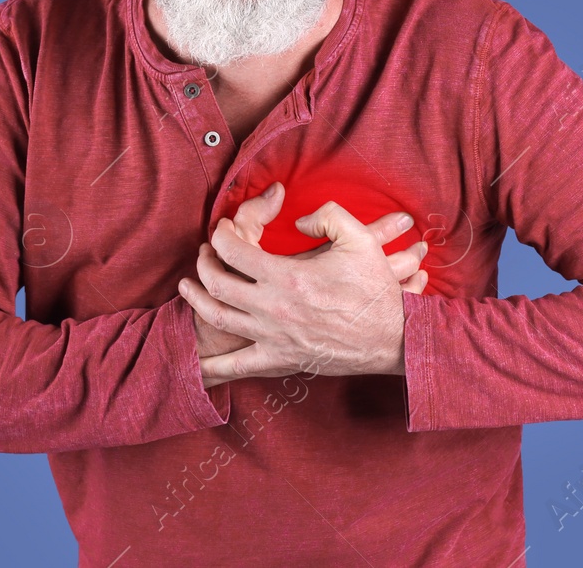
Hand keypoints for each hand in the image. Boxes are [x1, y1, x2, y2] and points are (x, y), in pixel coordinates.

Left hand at [179, 189, 418, 387]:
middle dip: (204, 262)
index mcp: (289, 277)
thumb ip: (325, 216)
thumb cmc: (376, 289)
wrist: (394, 337)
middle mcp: (274, 309)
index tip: (222, 228)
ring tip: (188, 285)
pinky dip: (212, 366)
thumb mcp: (358, 238)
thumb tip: (297, 220)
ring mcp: (274, 337)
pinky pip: (238, 365)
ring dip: (197, 299)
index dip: (220, 234)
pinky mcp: (281, 360)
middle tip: (205, 252)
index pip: (233, 251)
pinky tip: (194, 363)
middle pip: (217, 282)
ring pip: (219, 318)